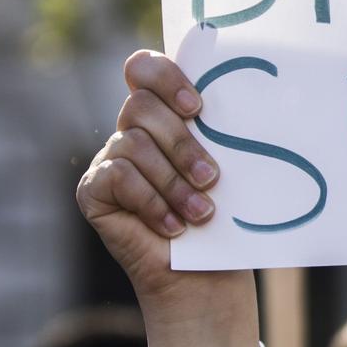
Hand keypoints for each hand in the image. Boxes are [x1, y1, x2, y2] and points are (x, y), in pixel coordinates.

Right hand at [76, 50, 247, 319]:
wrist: (206, 277)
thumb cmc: (224, 219)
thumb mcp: (228, 168)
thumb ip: (221, 132)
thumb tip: (253, 98)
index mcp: (163, 115)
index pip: (144, 68)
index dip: (166, 77)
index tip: (198, 108)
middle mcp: (130, 131)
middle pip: (140, 106)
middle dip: (182, 144)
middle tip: (212, 178)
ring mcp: (108, 160)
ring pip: (133, 144)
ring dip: (173, 182)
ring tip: (202, 213)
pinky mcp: (93, 191)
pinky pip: (117, 177)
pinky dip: (151, 202)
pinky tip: (173, 227)